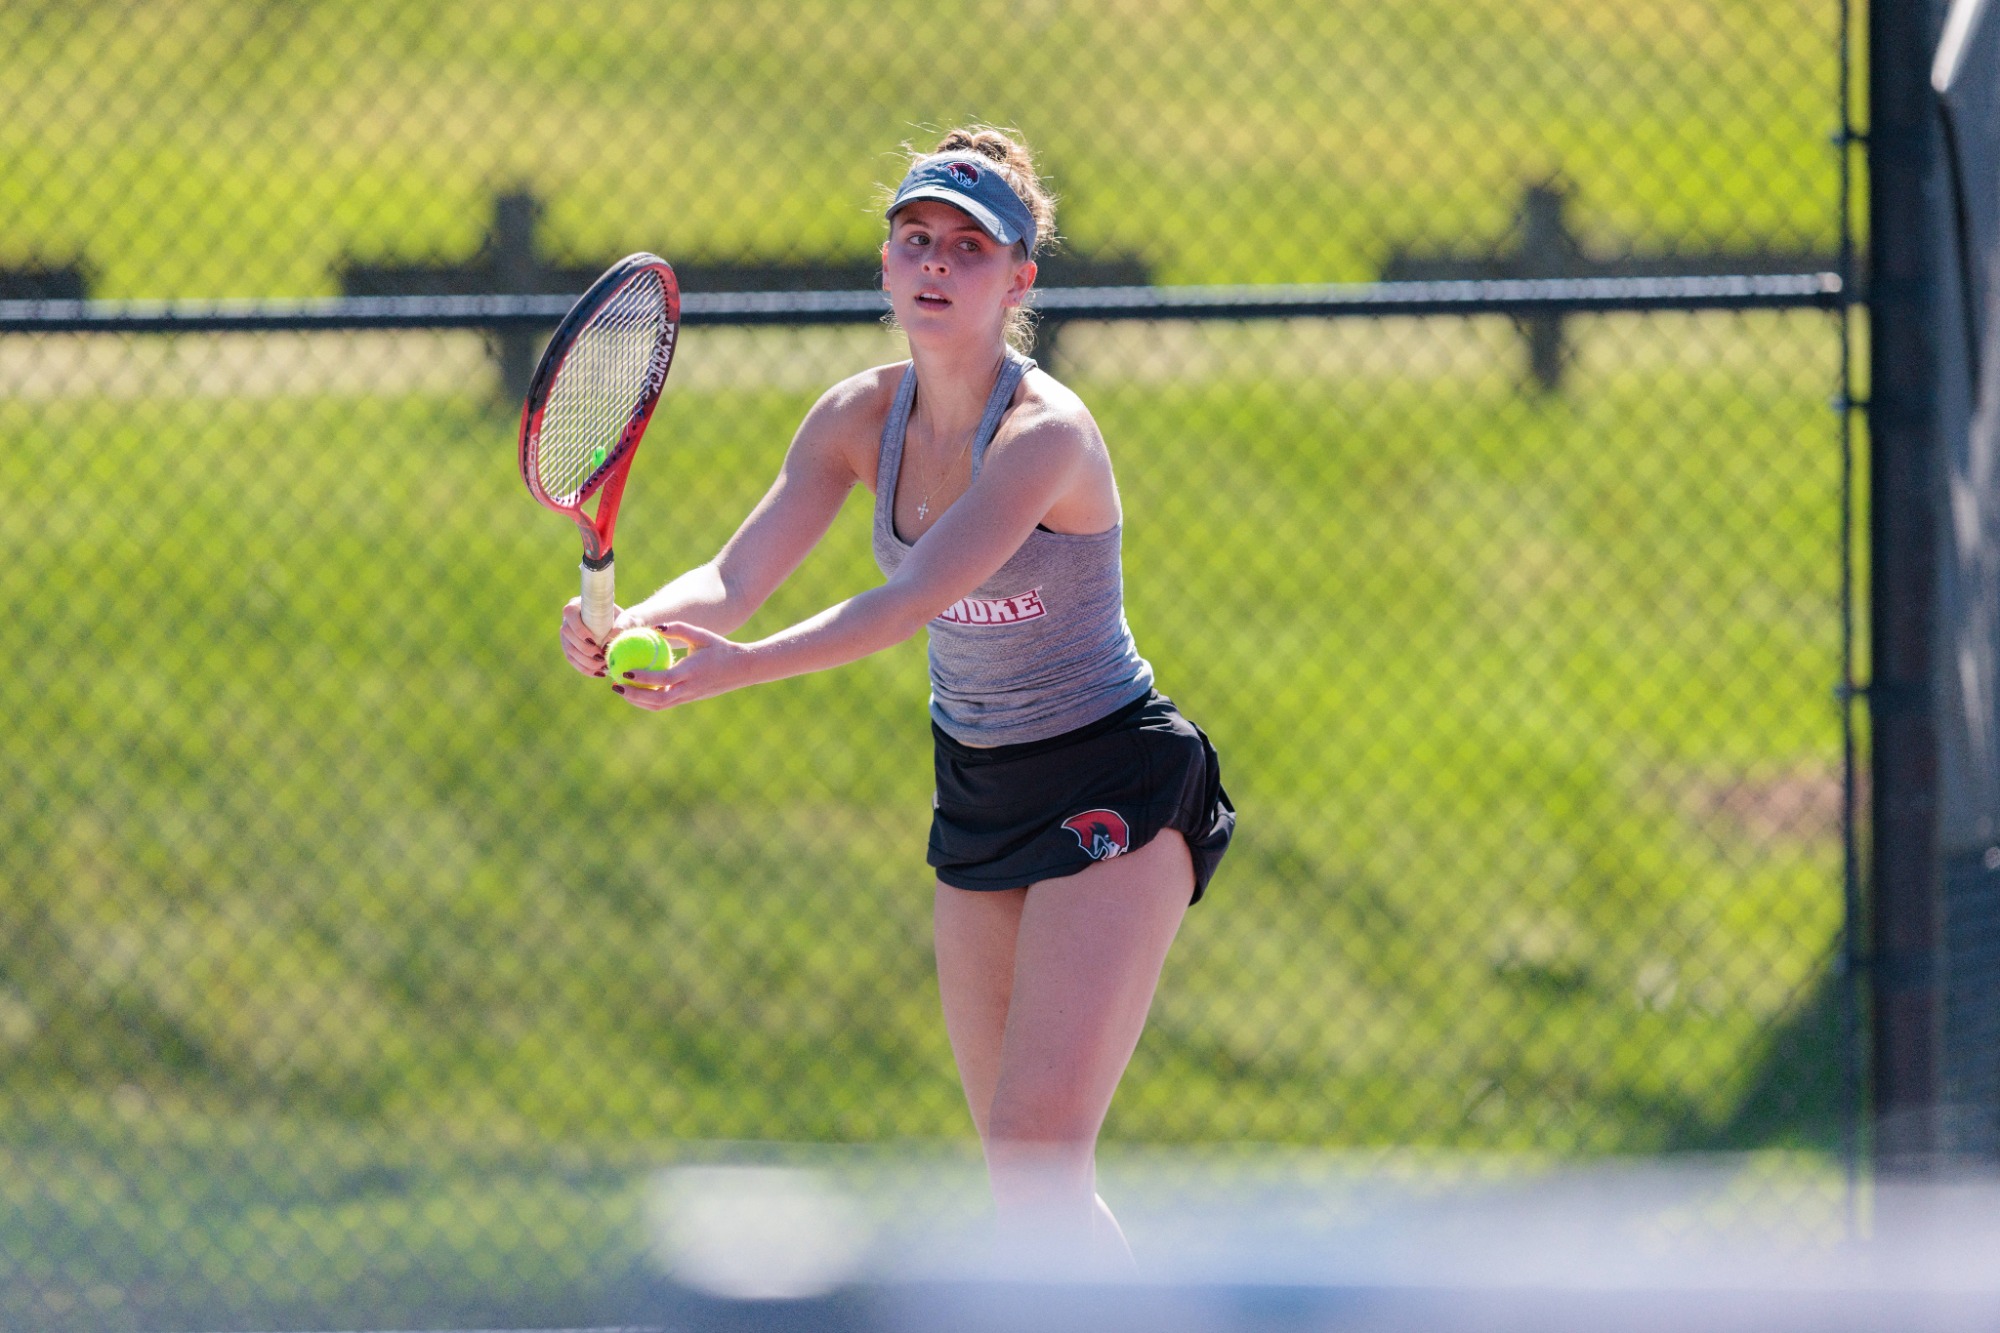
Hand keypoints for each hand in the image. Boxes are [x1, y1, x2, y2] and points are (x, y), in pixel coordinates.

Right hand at [559, 596, 631, 676]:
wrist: (624, 628)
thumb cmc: (626, 620)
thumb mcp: (629, 619)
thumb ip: (623, 624)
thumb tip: (610, 639)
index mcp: (580, 604)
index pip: (570, 612)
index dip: (578, 628)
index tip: (593, 641)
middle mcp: (569, 618)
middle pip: (567, 634)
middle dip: (584, 649)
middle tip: (601, 657)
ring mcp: (568, 634)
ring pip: (569, 649)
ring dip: (585, 661)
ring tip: (603, 667)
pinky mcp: (570, 647)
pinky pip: (573, 660)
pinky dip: (585, 668)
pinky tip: (599, 673)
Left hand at [612, 622, 753, 710]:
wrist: (742, 668)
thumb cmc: (720, 647)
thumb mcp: (701, 634)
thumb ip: (678, 628)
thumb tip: (653, 627)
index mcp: (692, 672)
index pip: (663, 679)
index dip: (642, 678)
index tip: (624, 671)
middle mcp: (689, 689)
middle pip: (657, 700)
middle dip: (634, 696)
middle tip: (616, 686)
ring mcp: (689, 697)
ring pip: (659, 706)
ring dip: (638, 701)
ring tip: (621, 690)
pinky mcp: (688, 699)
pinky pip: (665, 703)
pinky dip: (648, 700)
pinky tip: (636, 691)